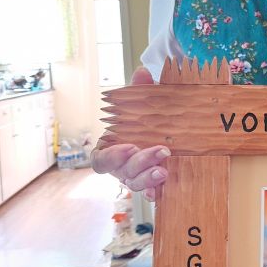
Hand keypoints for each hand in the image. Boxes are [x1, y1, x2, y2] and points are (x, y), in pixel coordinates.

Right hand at [90, 66, 169, 200]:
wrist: (167, 131)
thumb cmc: (146, 118)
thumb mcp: (144, 102)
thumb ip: (141, 89)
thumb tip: (143, 72)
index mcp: (111, 149)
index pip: (100, 159)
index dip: (111, 156)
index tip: (129, 146)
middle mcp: (120, 167)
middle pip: (122, 172)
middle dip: (140, 162)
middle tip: (160, 150)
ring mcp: (135, 178)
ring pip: (135, 184)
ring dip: (148, 178)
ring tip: (164, 170)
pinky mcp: (151, 184)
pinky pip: (149, 193)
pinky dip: (153, 193)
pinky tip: (161, 191)